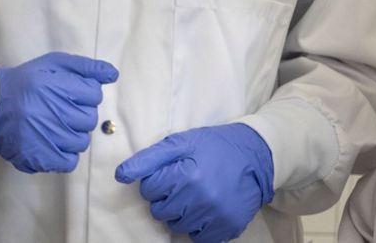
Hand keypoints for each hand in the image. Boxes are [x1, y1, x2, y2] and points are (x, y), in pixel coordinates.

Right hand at [0, 52, 118, 172]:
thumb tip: (113, 74)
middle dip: (79, 114)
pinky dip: (64, 154)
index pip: (93, 93)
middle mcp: (49, 110)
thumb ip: (84, 67)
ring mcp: (45, 136)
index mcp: (52, 84)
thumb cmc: (24, 84)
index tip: (68, 94)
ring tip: (52, 126)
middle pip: (90, 118)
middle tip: (59, 110)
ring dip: (72, 135)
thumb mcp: (52, 64)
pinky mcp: (40, 157)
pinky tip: (51, 142)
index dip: (83, 94)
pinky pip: (70, 161)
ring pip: (82, 142)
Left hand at [115, 123, 274, 242]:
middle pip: (159, 211)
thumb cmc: (211, 146)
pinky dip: (197, 227)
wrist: (254, 155)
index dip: (155, 181)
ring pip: (177, 227)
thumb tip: (120, 176)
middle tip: (181, 185)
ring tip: (193, 196)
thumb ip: (147, 159)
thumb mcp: (178, 143)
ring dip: (179, 214)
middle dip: (164, 198)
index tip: (169, 174)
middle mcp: (201, 198)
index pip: (148, 190)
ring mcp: (216, 216)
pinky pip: (198, 238)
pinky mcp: (228, 228)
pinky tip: (204, 210)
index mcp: (186, 174)